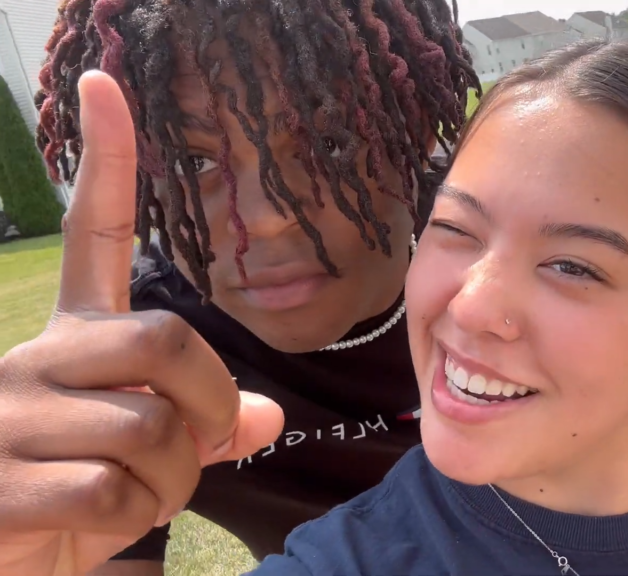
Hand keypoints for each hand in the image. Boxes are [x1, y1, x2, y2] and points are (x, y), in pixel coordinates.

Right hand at [0, 71, 283, 575]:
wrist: (6, 558)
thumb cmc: (83, 496)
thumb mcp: (152, 452)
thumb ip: (205, 423)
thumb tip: (266, 417)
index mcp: (75, 337)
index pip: (96, 236)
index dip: (109, 164)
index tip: (108, 86)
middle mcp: (36, 358)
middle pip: (164, 340)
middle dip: (207, 402)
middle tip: (199, 442)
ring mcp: (10, 417)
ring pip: (151, 426)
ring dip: (171, 478)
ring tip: (132, 492)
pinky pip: (115, 489)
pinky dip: (135, 516)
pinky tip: (98, 522)